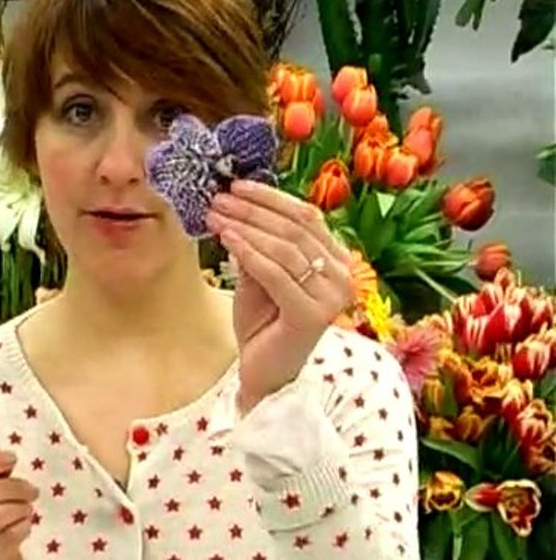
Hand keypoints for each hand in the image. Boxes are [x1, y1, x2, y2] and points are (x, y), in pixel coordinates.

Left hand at [206, 180, 353, 412]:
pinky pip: (276, 274)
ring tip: (216, 215)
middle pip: (295, 229)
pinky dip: (249, 252)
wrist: (264, 372)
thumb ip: (257, 242)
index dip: (271, 198)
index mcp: (338, 261)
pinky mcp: (312, 315)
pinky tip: (226, 239)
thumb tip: (235, 203)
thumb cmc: (263, 323)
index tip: (236, 187)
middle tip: (219, 199)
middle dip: (253, 210)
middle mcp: (344, 276)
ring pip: (285, 248)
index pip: (306, 217)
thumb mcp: (259, 274)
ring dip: (246, 227)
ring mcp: (331, 297)